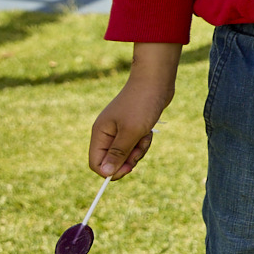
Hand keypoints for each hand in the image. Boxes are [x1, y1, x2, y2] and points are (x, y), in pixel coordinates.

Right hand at [89, 43, 179, 179]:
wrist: (156, 80)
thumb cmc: (142, 104)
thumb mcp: (131, 131)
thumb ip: (118, 153)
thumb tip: (106, 173)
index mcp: (100, 133)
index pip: (96, 163)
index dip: (110, 170)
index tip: (129, 168)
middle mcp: (107, 133)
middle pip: (113, 160)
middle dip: (128, 159)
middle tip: (141, 148)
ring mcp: (119, 129)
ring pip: (126, 153)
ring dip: (138, 150)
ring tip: (146, 136)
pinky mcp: (132, 127)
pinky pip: (135, 144)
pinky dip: (143, 141)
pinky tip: (149, 131)